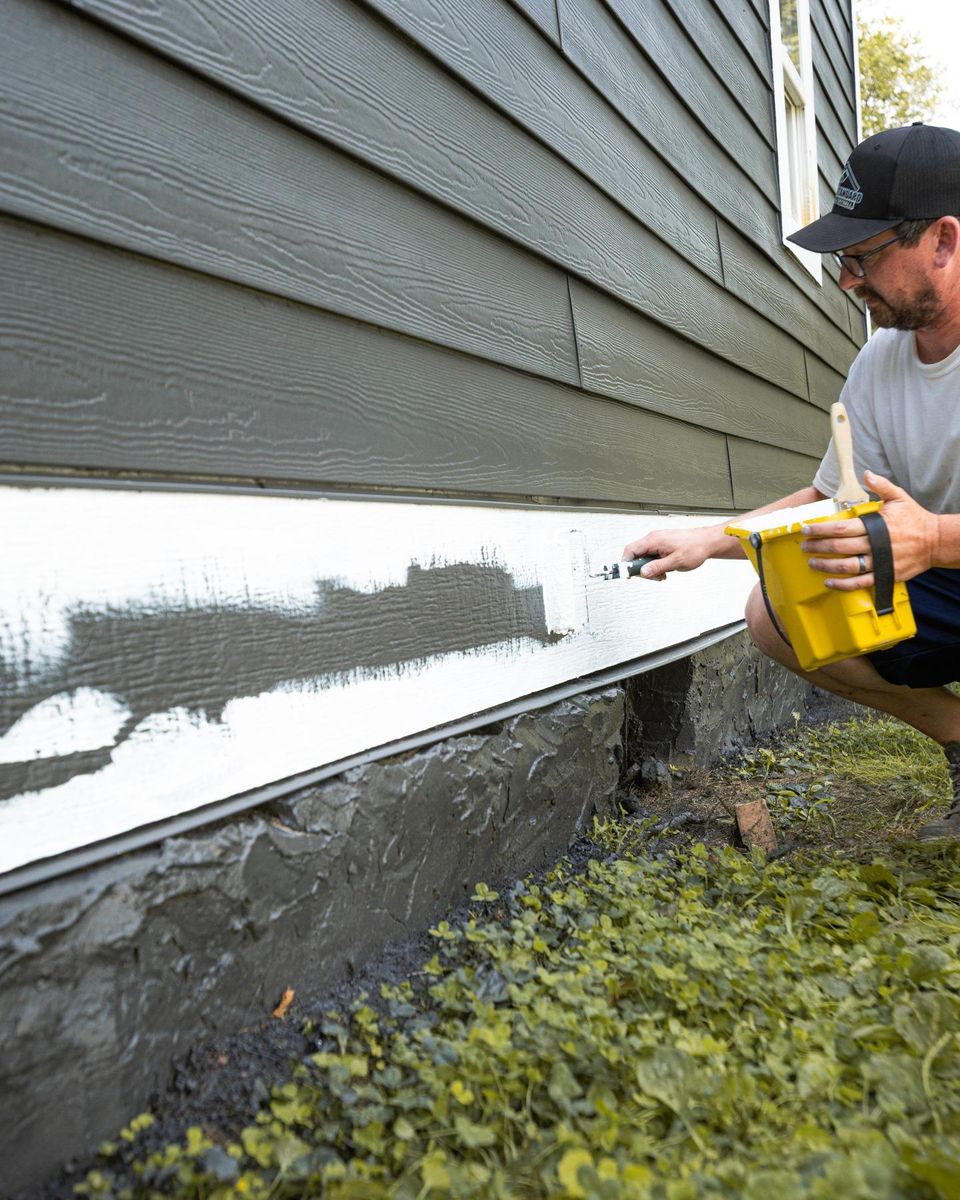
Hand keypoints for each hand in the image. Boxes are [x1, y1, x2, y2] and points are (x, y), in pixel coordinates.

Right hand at [620, 527, 715, 580]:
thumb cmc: (695, 548)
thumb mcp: (675, 562)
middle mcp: (653, 539)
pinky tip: (666, 569)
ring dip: (651, 568)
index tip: (626, 575)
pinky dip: (656, 565)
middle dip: (642, 569)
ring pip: (644, 557)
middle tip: (654, 577)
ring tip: (663, 574)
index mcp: (653, 540)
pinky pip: (652, 556)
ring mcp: (657, 542)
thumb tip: (642, 572)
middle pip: (636, 555)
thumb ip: (657, 567)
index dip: (625, 564)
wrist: (707, 542)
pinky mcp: (662, 545)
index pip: (630, 551)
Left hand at [800, 470, 939, 590]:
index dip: (820, 529)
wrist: (936, 542)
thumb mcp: (899, 497)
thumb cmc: (915, 519)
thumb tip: (866, 473)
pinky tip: (829, 581)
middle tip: (805, 546)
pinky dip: (842, 584)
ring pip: (846, 567)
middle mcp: (875, 545)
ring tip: (812, 562)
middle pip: (839, 547)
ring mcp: (880, 562)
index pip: (840, 527)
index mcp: (875, 525)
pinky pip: (859, 583)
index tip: (805, 529)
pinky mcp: (884, 576)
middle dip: (818, 546)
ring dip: (826, 565)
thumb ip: (881, 486)